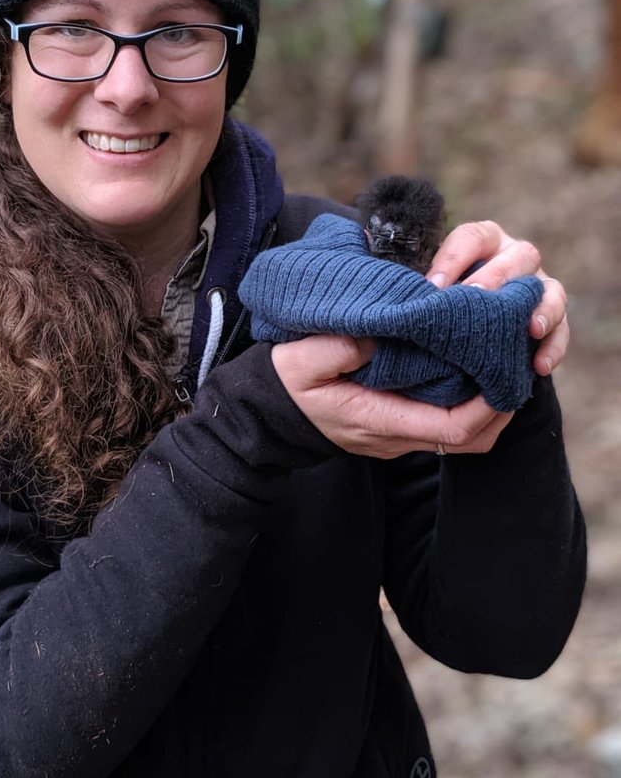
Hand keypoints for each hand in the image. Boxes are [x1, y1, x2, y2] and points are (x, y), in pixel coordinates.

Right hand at [271, 334, 512, 459]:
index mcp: (378, 420)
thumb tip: (375, 338)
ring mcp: (396, 436)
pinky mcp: (394, 426)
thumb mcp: (297, 362)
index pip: (453, 428)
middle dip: (500, 407)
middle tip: (511, 363)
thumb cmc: (283, 385)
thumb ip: (334, 349)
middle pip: (470, 440)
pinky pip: (442, 421)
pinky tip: (463, 365)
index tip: (502, 371)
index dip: (488, 406)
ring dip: (485, 404)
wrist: (265, 414)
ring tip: (493, 361)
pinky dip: (464, 400)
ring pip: (462, 435)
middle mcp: (394, 437)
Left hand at [425, 220, 568, 376]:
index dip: (452, 259)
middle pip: (518, 256)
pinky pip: (561, 329)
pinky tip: (538, 366)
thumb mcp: (427, 287)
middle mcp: (515, 256)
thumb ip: (420, 287)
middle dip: (497, 276)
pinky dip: (553, 347)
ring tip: (530, 329)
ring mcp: (538, 285)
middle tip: (475, 297)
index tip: (432, 287)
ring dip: (541, 308)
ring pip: (548, 288)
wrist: (463, 327)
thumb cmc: (439, 299)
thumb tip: (408, 301)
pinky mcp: (553, 316)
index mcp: (483, 240)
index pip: (472, 237)